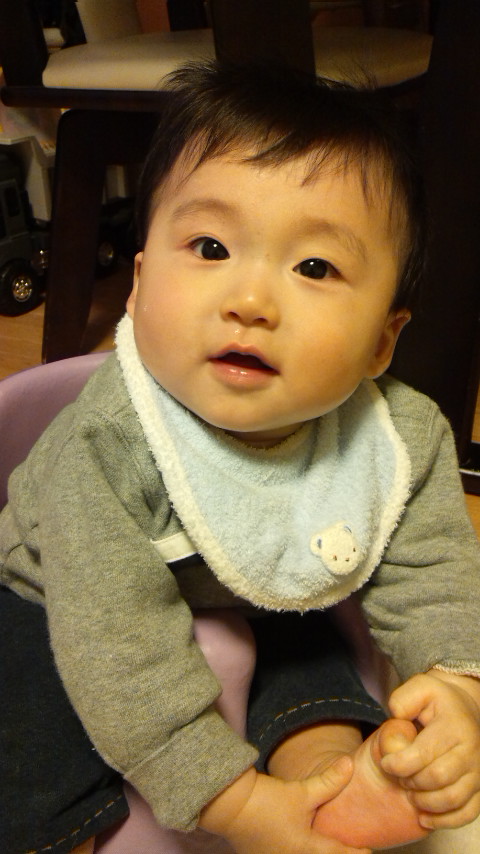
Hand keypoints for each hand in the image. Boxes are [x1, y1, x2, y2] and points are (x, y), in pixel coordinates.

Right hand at [199, 759, 370, 853]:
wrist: (230, 806)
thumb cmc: (268, 801)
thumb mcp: (301, 792)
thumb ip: (329, 781)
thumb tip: (351, 763)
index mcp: (307, 848)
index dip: (356, 853)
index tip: (370, 851)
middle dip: (336, 853)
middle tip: (352, 848)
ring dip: (317, 851)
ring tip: (328, 844)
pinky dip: (300, 851)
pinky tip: (301, 843)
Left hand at [381, 670, 479, 829]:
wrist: (466, 708)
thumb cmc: (438, 701)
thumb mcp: (420, 687)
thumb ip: (403, 699)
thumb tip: (396, 717)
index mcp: (454, 727)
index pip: (424, 754)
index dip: (399, 764)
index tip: (386, 763)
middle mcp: (472, 751)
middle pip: (438, 778)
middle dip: (411, 782)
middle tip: (399, 777)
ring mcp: (479, 772)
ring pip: (452, 799)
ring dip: (425, 802)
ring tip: (410, 792)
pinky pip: (468, 813)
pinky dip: (445, 821)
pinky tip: (424, 817)